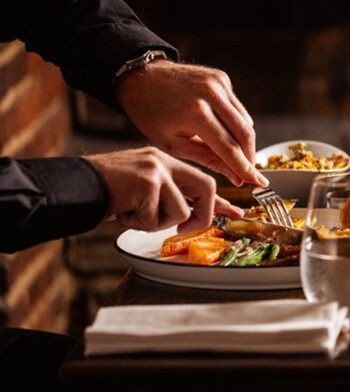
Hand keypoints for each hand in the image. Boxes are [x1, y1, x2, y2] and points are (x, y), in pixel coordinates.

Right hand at [85, 148, 243, 232]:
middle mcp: (163, 161)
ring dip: (156, 223)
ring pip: (180, 211)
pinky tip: (121, 211)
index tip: (235, 213)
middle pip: (206, 188)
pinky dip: (138, 223)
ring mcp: (156, 170)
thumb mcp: (142, 191)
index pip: (202, 180)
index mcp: (163, 161)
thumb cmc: (104, 193)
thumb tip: (192, 218)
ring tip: (132, 212)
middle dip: (201, 216)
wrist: (72, 187)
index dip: (220, 201)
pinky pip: (155, 219)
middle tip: (182, 231)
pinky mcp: (147, 183)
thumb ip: (167, 197)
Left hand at [116, 60, 268, 186]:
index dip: (245, 168)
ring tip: (235, 155)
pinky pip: (237, 108)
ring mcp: (219, 83)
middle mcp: (212, 94)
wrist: (141, 78)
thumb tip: (236, 176)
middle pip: (245, 133)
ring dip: (245, 141)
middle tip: (250, 173)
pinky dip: (236, 123)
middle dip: (250, 156)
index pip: (229, 147)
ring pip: (246, 120)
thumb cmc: (151, 114)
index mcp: (196, 114)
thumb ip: (207, 159)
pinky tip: (224, 131)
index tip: (257, 182)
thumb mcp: (173, 144)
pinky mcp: (222, 78)